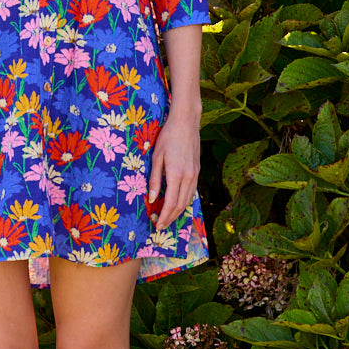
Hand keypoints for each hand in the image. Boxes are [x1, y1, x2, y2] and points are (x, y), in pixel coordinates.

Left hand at [147, 107, 200, 230]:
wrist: (186, 122)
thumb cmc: (168, 137)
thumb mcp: (156, 157)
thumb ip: (155, 180)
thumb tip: (151, 199)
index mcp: (176, 174)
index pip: (170, 203)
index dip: (164, 216)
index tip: (157, 225)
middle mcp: (188, 177)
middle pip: (180, 205)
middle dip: (171, 218)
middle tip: (161, 226)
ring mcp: (195, 174)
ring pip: (188, 200)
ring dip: (178, 212)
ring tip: (168, 218)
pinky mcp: (197, 171)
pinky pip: (191, 192)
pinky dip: (184, 201)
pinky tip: (177, 204)